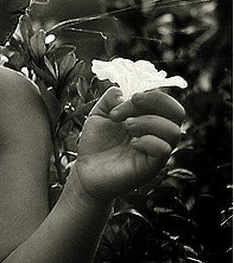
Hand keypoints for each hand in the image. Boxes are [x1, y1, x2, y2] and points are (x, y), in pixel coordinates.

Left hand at [74, 87, 185, 201]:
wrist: (85, 170)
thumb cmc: (95, 143)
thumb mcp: (99, 113)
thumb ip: (111, 98)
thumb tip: (124, 92)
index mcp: (148, 118)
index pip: (164, 100)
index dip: (146, 94)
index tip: (122, 100)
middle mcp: (157, 133)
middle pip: (178, 112)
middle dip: (156, 100)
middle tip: (133, 102)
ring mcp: (156, 150)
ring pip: (173, 130)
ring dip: (148, 121)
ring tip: (127, 126)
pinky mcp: (152, 167)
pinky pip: (164, 150)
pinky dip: (148, 141)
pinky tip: (132, 143)